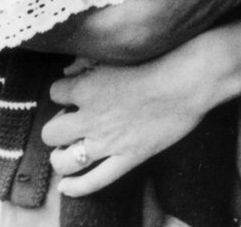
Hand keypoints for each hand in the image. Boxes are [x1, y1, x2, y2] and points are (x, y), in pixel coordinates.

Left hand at [43, 33, 221, 195]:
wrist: (189, 81)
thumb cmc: (160, 58)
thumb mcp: (118, 53)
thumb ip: (87, 61)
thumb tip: (69, 72)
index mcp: (87, 88)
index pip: (55, 93)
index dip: (64, 92)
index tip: (74, 91)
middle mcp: (90, 118)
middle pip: (51, 132)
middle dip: (57, 127)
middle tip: (72, 122)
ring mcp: (107, 142)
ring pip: (64, 160)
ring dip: (61, 156)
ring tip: (66, 151)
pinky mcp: (127, 158)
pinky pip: (94, 181)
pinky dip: (76, 187)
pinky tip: (66, 186)